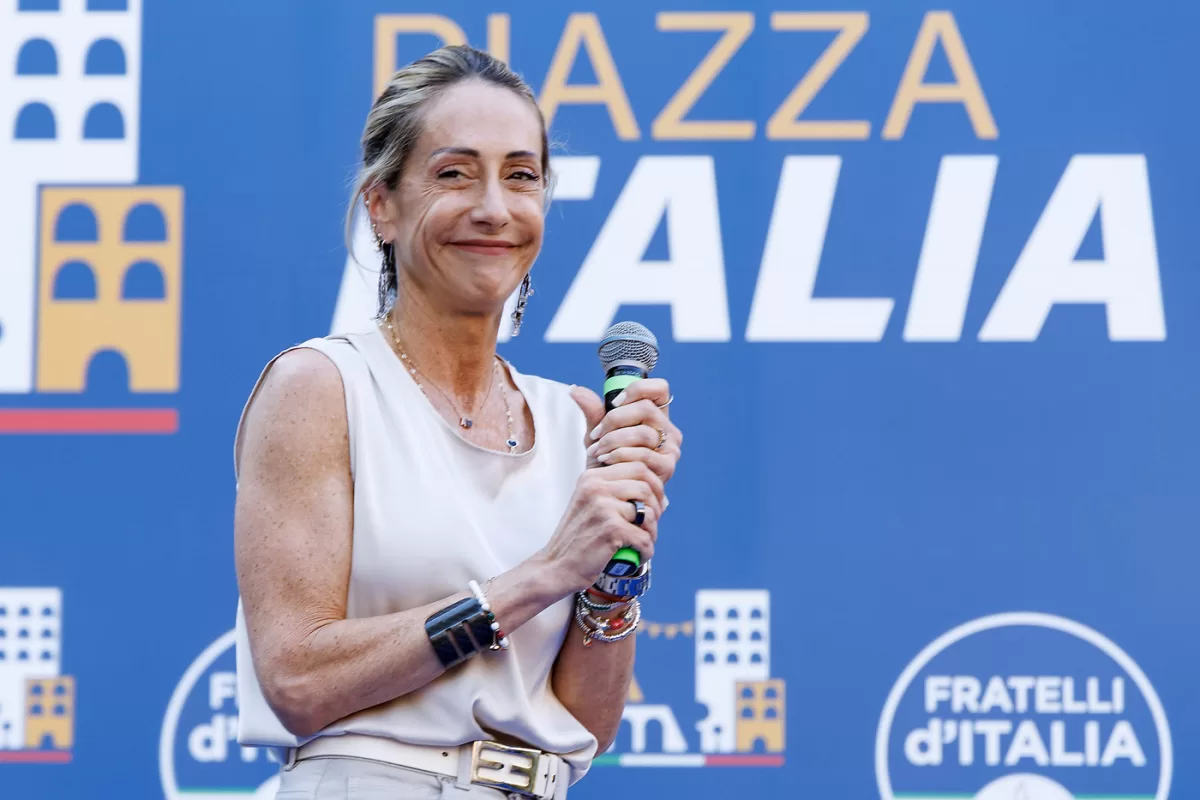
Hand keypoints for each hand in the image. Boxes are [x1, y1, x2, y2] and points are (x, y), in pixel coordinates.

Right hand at [537, 461, 663, 593]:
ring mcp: (603, 507)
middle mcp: (596, 487)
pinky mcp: (611, 529)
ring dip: (652, 530)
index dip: (654, 484)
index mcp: (592, 477)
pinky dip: (646, 550)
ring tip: (643, 541)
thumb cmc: (578, 538)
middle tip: (652, 524)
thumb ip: (617, 491)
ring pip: (649, 512)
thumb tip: (659, 488)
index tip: (652, 503)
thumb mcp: (591, 504)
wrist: (556, 566)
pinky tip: (638, 556)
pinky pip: (644, 537)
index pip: (637, 465)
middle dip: (657, 506)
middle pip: (646, 485)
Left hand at [571, 380, 682, 487]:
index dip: (637, 389)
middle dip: (615, 419)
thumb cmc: (607, 463)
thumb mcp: (598, 435)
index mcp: (656, 417)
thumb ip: (592, 412)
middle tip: (596, 434)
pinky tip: (606, 461)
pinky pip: (644, 454)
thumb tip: (574, 390)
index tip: (614, 403)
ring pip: (643, 433)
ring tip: (597, 451)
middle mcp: (668, 430)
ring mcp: (670, 449)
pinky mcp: (667, 467)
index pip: (659, 389)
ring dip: (614, 440)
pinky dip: (620, 456)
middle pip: (646, 408)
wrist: (612, 495)